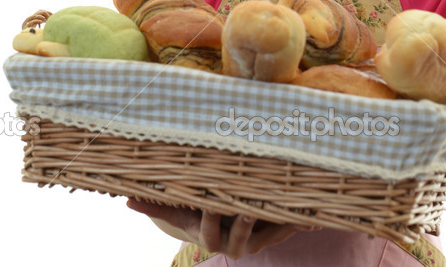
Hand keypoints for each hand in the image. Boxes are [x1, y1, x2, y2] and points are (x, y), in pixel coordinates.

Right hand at [126, 198, 320, 259]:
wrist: (221, 230)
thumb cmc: (196, 215)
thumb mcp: (179, 213)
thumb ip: (156, 207)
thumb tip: (127, 200)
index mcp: (211, 238)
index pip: (211, 226)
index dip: (213, 215)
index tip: (214, 201)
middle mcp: (236, 244)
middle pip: (243, 231)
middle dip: (248, 218)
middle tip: (252, 204)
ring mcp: (257, 241)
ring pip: (270, 231)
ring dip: (282, 220)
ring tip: (293, 208)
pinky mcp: (275, 235)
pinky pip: (289, 228)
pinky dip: (303, 221)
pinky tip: (319, 215)